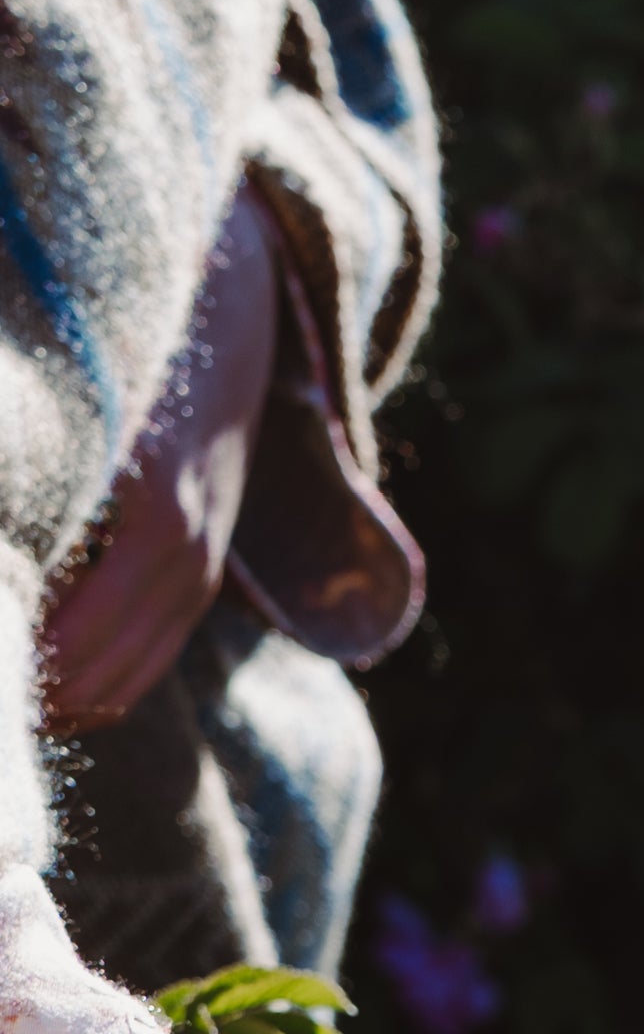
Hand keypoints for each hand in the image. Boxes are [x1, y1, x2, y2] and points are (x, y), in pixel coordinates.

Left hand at [43, 181, 276, 730]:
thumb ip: (37, 494)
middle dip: (30, 697)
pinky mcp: (196, 588)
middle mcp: (184, 564)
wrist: (229, 328)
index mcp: (155, 521)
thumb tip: (1, 567)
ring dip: (55, 705)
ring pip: (116, 690)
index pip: (72, 646)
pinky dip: (88, 692)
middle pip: (92, 682)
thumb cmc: (125, 359)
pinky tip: (41, 684)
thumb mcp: (72, 423)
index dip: (17, 668)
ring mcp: (195, 582)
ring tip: (3, 699)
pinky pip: (139, 672)